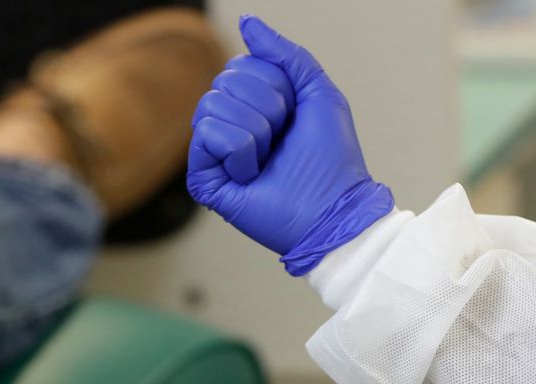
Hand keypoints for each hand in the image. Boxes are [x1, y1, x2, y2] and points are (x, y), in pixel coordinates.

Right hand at [187, 15, 392, 272]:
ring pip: (212, 103)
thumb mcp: (316, 92)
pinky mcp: (204, 175)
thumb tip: (248, 22)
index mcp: (256, 105)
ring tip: (268, 159)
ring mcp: (215, 151)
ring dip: (254, 131)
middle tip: (282, 140)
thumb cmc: (331, 159)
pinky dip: (240, 150)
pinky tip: (252, 173)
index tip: (294, 117)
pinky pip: (205, 132)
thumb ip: (284, 53)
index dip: (276, 86)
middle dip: (266, 107)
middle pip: (225, 80)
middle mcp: (232, 125)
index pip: (243, 65)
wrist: (331, 208)